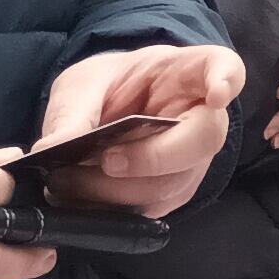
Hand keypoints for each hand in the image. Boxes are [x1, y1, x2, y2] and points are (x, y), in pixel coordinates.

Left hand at [33, 44, 241, 220]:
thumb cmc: (107, 86)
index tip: (217, 94)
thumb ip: (72, 112)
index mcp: (190, 72)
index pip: (226, 70)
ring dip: (120, 191)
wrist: (104, 112)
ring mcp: (192, 160)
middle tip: (105, 160)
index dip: (226, 82)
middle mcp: (203, 119)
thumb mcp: (83, 84)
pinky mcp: (170, 193)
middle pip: (202, 140)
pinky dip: (111, 209)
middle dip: (153, 157)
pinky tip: (77, 198)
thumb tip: (52, 149)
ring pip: (175, 183)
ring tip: (69, 183)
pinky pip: (151, 208)